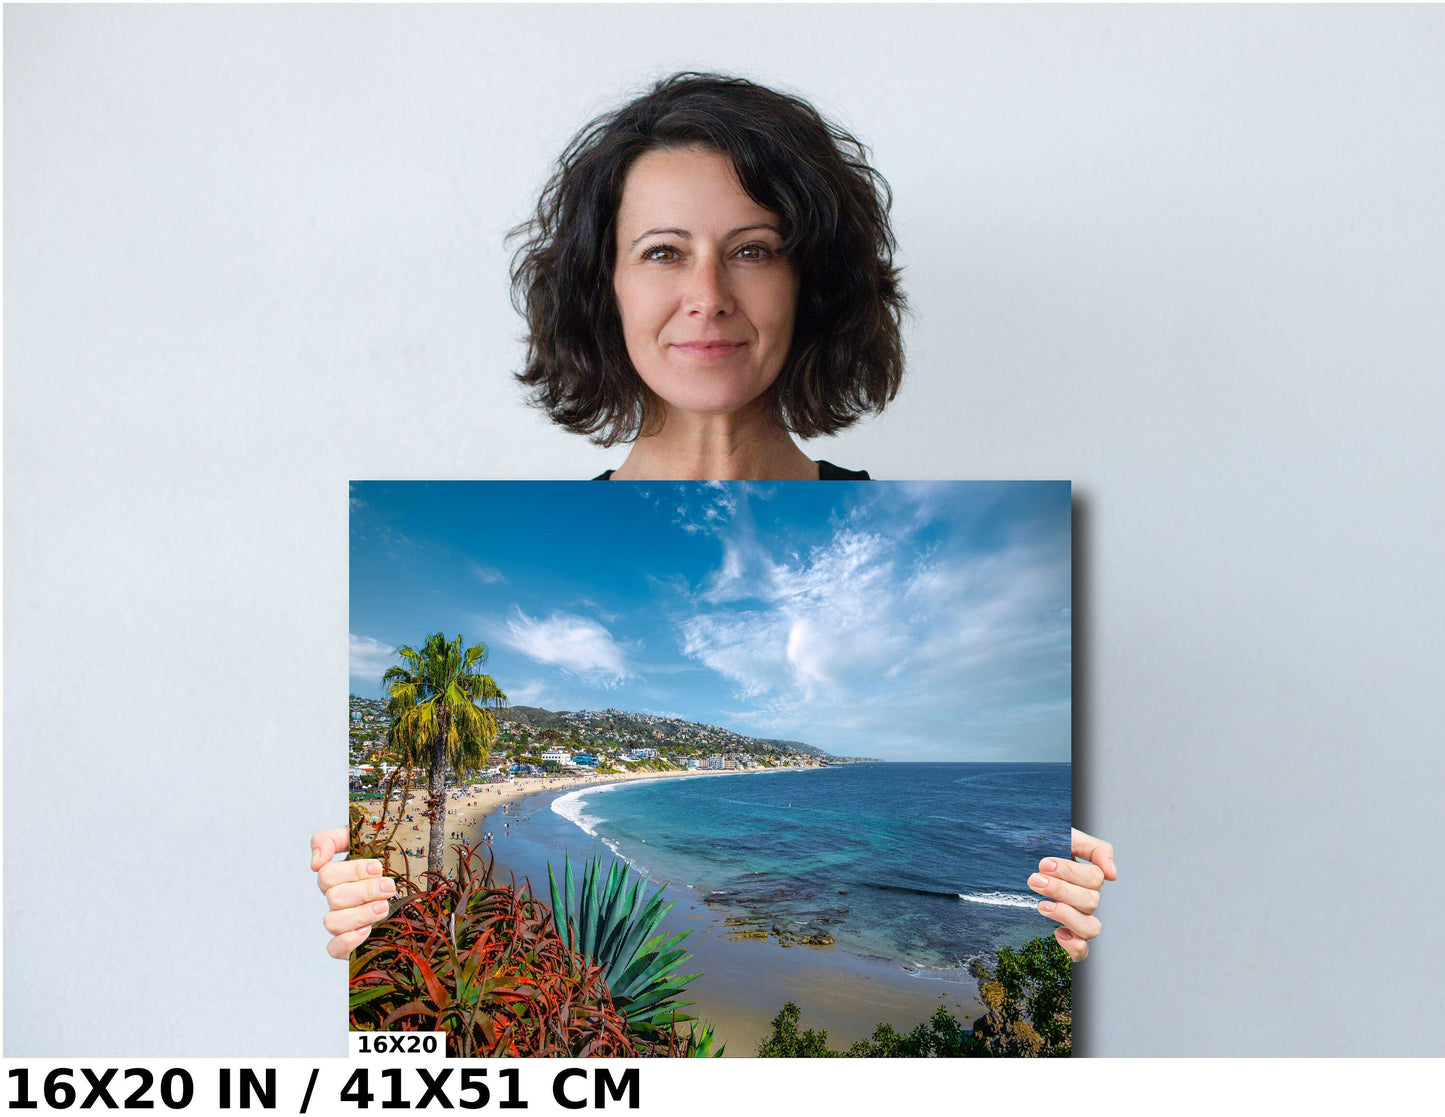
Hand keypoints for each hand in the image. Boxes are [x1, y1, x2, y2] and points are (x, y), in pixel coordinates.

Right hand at [311, 827, 395, 958]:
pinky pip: (334, 949)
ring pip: (332, 922)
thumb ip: (333, 840)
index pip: (327, 875)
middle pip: (333, 898)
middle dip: (364, 891)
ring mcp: (344, 922)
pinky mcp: (351, 944)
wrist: (421, 889)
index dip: (351, 871)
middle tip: (389, 887)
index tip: (378, 867)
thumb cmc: (394, 860)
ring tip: (384, 907)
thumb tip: (315, 863)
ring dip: (359, 914)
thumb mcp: (367, 839)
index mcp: (340, 877)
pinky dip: (348, 941)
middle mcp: (339, 900)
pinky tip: (367, 930)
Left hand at [1028, 828, 1115, 961]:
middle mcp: (1086, 901)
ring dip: (1066, 915)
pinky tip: (1056, 932)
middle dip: (1060, 889)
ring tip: (1041, 905)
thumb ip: (1094, 849)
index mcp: (1087, 878)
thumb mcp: (1066, 838)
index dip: (1070, 871)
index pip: (1095, 878)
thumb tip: (1112, 874)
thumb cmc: (1039, 850)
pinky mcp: (1066, 939)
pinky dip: (1073, 946)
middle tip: (1034, 880)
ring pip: (1091, 928)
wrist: (1011, 862)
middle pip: (1091, 901)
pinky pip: (1081, 952)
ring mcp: (1077, 921)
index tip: (1044, 864)